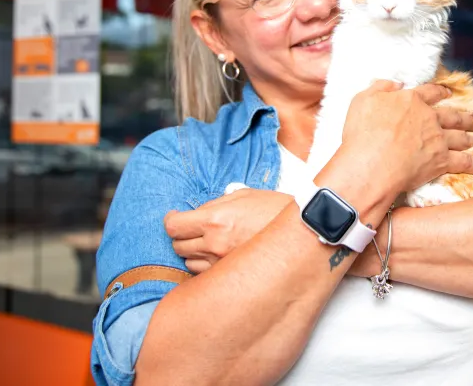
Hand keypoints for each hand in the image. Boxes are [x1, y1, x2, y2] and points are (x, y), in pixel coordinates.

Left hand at [164, 189, 292, 272]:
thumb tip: (200, 211)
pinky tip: (218, 257)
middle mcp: (215, 245)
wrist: (302, 230)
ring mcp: (222, 265)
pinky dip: (207, 267)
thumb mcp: (245, 195)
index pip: (174, 226)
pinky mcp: (231, 277)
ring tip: (210, 244)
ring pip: (189, 263)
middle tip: (193, 230)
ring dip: (194, 253)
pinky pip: (205, 275)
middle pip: (178, 246)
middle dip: (183, 236)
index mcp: (216, 220)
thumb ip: (218, 203)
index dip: (171, 221)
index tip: (174, 218)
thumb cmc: (276, 209)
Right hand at [339, 80, 472, 194]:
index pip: (429, 92)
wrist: (372, 162)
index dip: (439, 92)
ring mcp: (438, 140)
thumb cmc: (362, 132)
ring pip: (460, 136)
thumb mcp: (363, 100)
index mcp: (411, 100)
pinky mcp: (442, 162)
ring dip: (472, 136)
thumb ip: (380, 88)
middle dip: (464, 116)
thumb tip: (395, 83)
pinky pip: (465, 162)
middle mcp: (429, 118)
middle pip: (452, 115)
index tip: (447, 92)